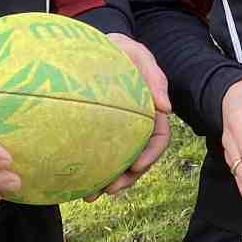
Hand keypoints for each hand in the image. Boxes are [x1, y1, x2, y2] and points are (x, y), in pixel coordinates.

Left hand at [90, 34, 174, 197]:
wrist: (92, 46)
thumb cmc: (118, 48)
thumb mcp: (137, 54)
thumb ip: (155, 76)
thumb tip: (166, 108)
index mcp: (151, 110)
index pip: (158, 139)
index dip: (150, 156)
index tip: (135, 168)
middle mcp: (136, 125)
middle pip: (138, 159)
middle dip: (126, 178)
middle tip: (108, 190)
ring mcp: (116, 130)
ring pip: (117, 162)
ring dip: (107, 181)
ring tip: (89, 195)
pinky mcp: (96, 131)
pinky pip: (97, 153)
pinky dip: (90, 169)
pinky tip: (75, 180)